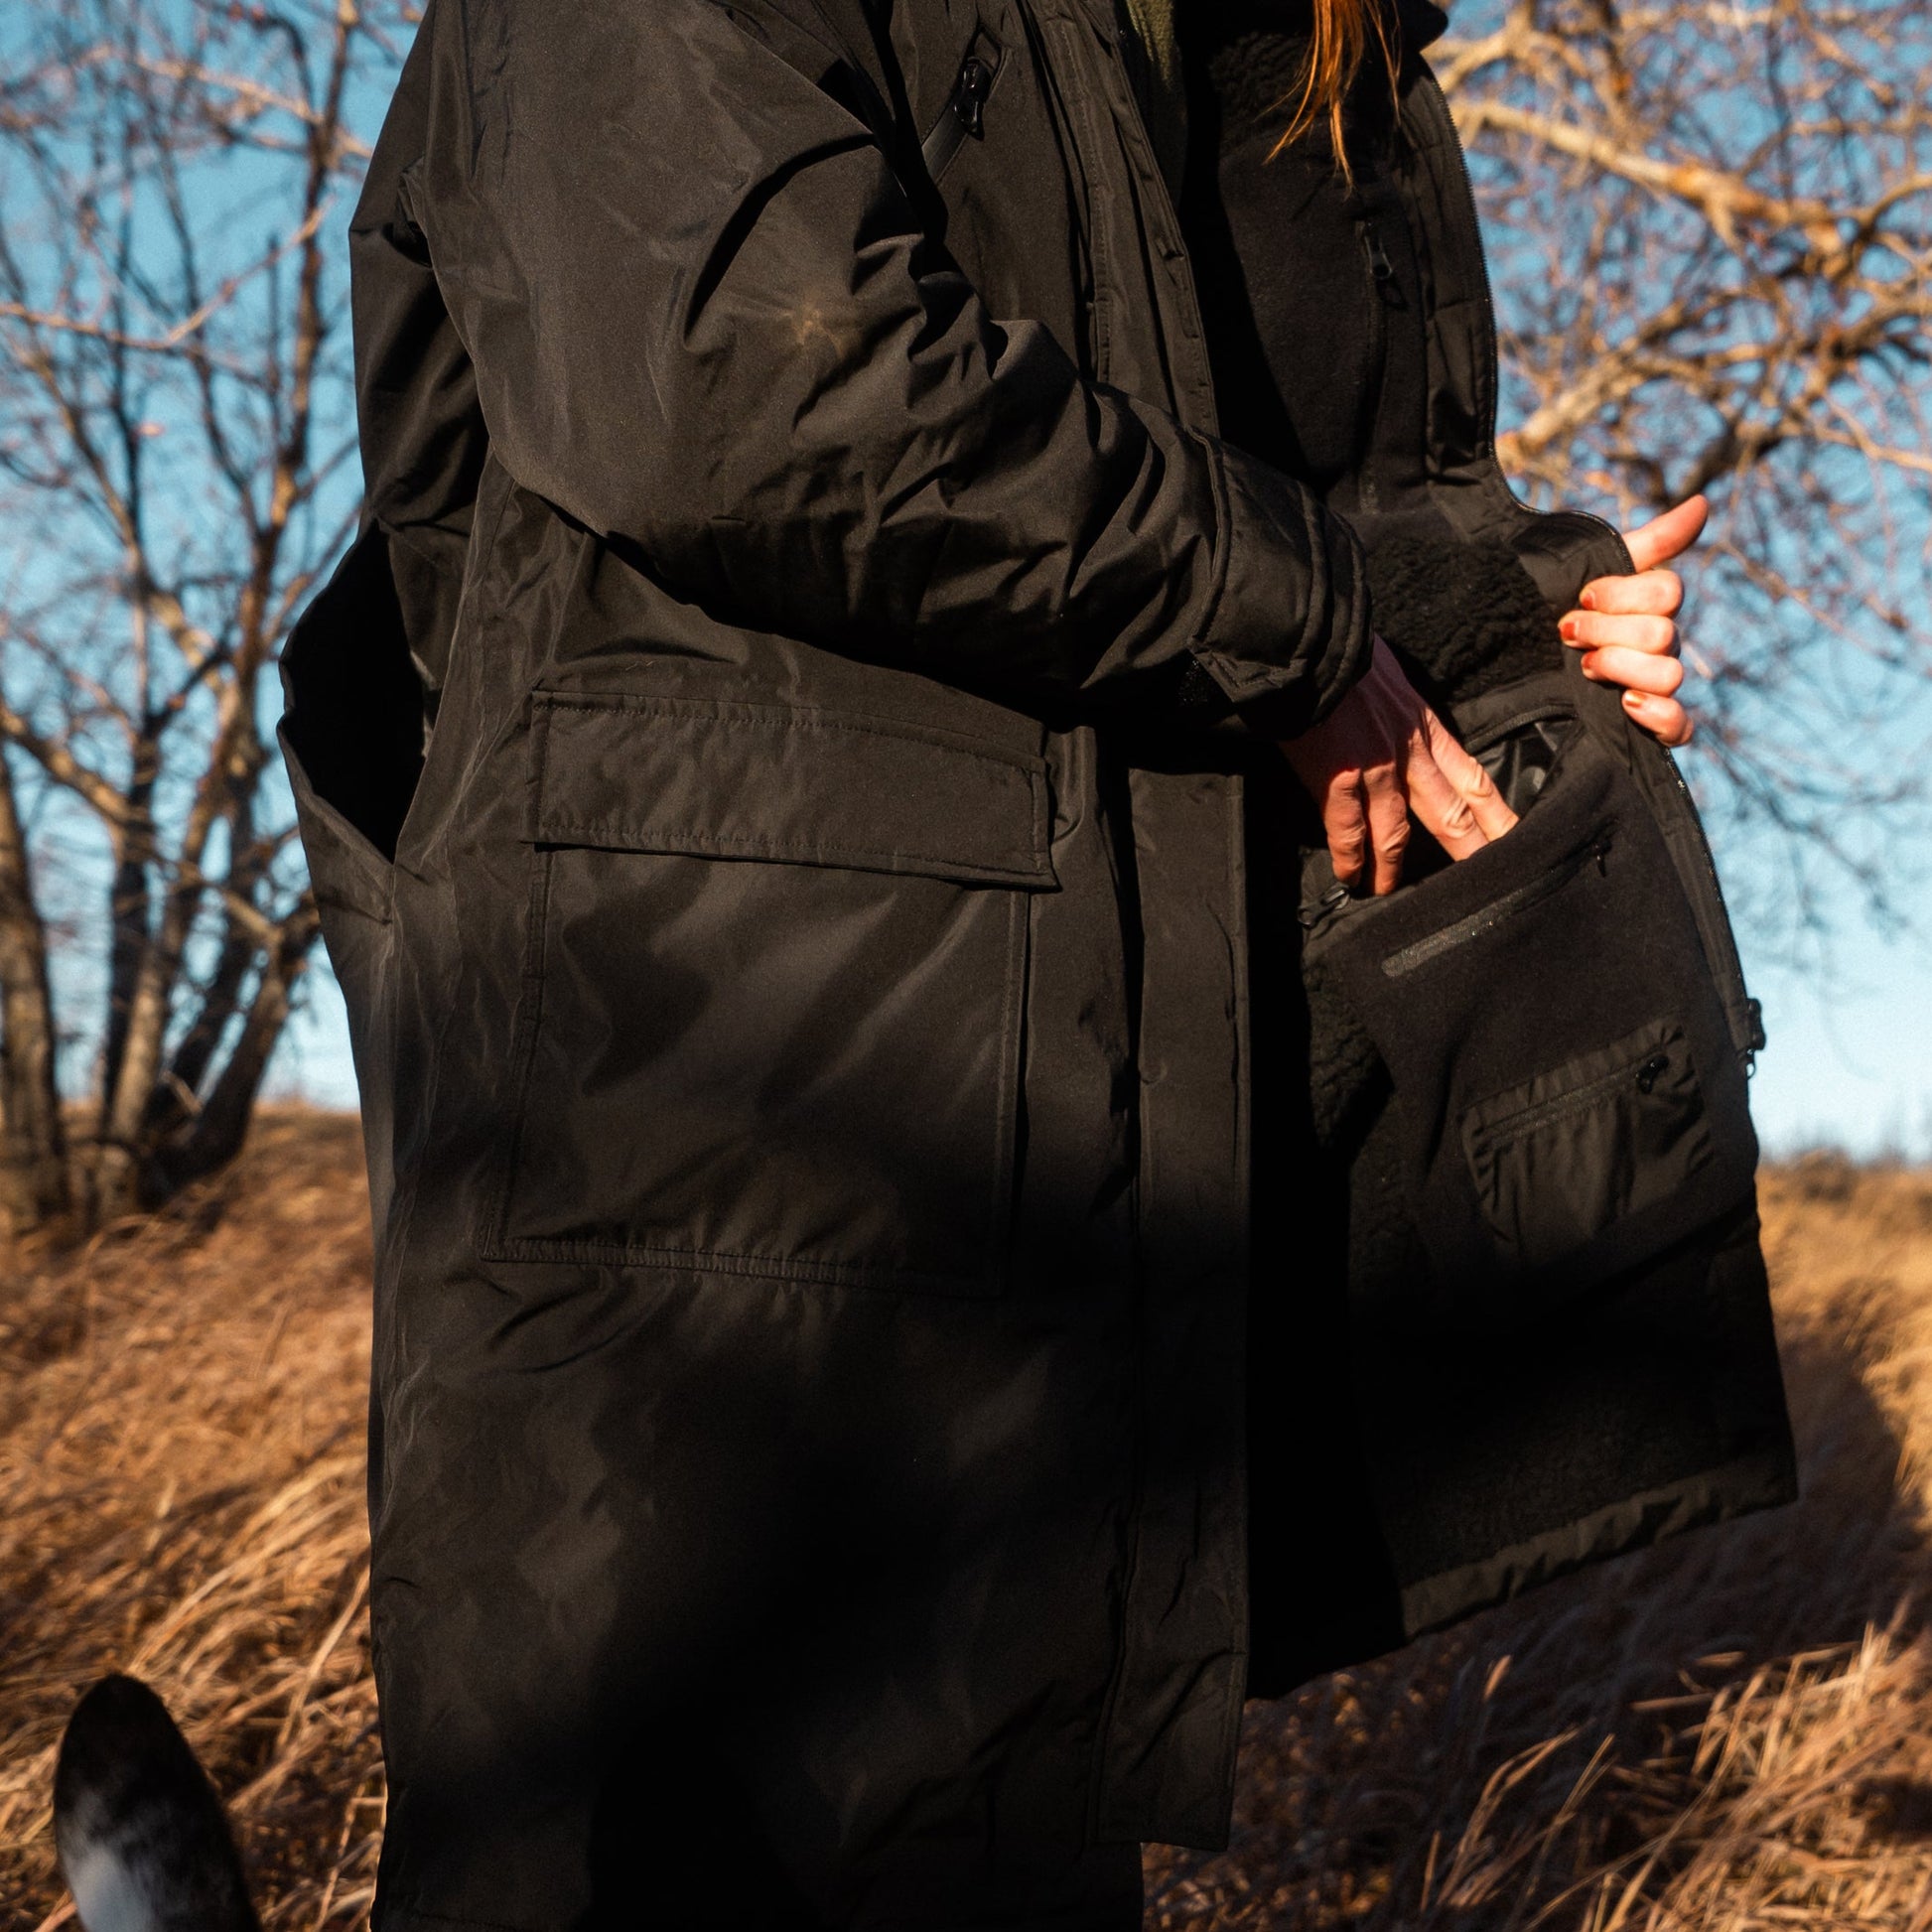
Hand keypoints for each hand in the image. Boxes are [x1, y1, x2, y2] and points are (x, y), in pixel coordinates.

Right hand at [1281, 637, 1517, 895]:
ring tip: (1389, 892)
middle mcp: (1409, 753)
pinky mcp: (1338, 779)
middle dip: (1473, 851)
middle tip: (1494, 885)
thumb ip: (1397, 705)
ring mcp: (1375, 769)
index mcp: (1424, 725)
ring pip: (1397, 833)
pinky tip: (1351, 878)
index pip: (1471, 776)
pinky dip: (1351, 859)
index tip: (1515, 838)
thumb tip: (1391, 714)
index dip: (1495, 812)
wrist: (1310, 643)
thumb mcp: (1388, 676)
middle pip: (1452, 813)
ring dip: (1394, 869)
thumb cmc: (1343, 651)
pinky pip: (1347, 831)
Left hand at [1562, 494, 1707, 746]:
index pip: (1667, 591)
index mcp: (1648, 607)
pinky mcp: (1647, 723)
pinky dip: (1660, 717)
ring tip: (1583, 669)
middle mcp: (1657, 645)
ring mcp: (1653, 684)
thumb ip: (1648, 541)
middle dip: (1607, 631)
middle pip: (1664, 634)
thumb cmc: (1553, 613)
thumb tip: (1702, 503)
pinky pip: (1680, 728)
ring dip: (1622, 668)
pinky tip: (1628, 705)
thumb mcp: (1588, 571)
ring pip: (1670, 675)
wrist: (1510, 665)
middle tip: (1568, 634)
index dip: (1623, 593)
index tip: (1581, 596)